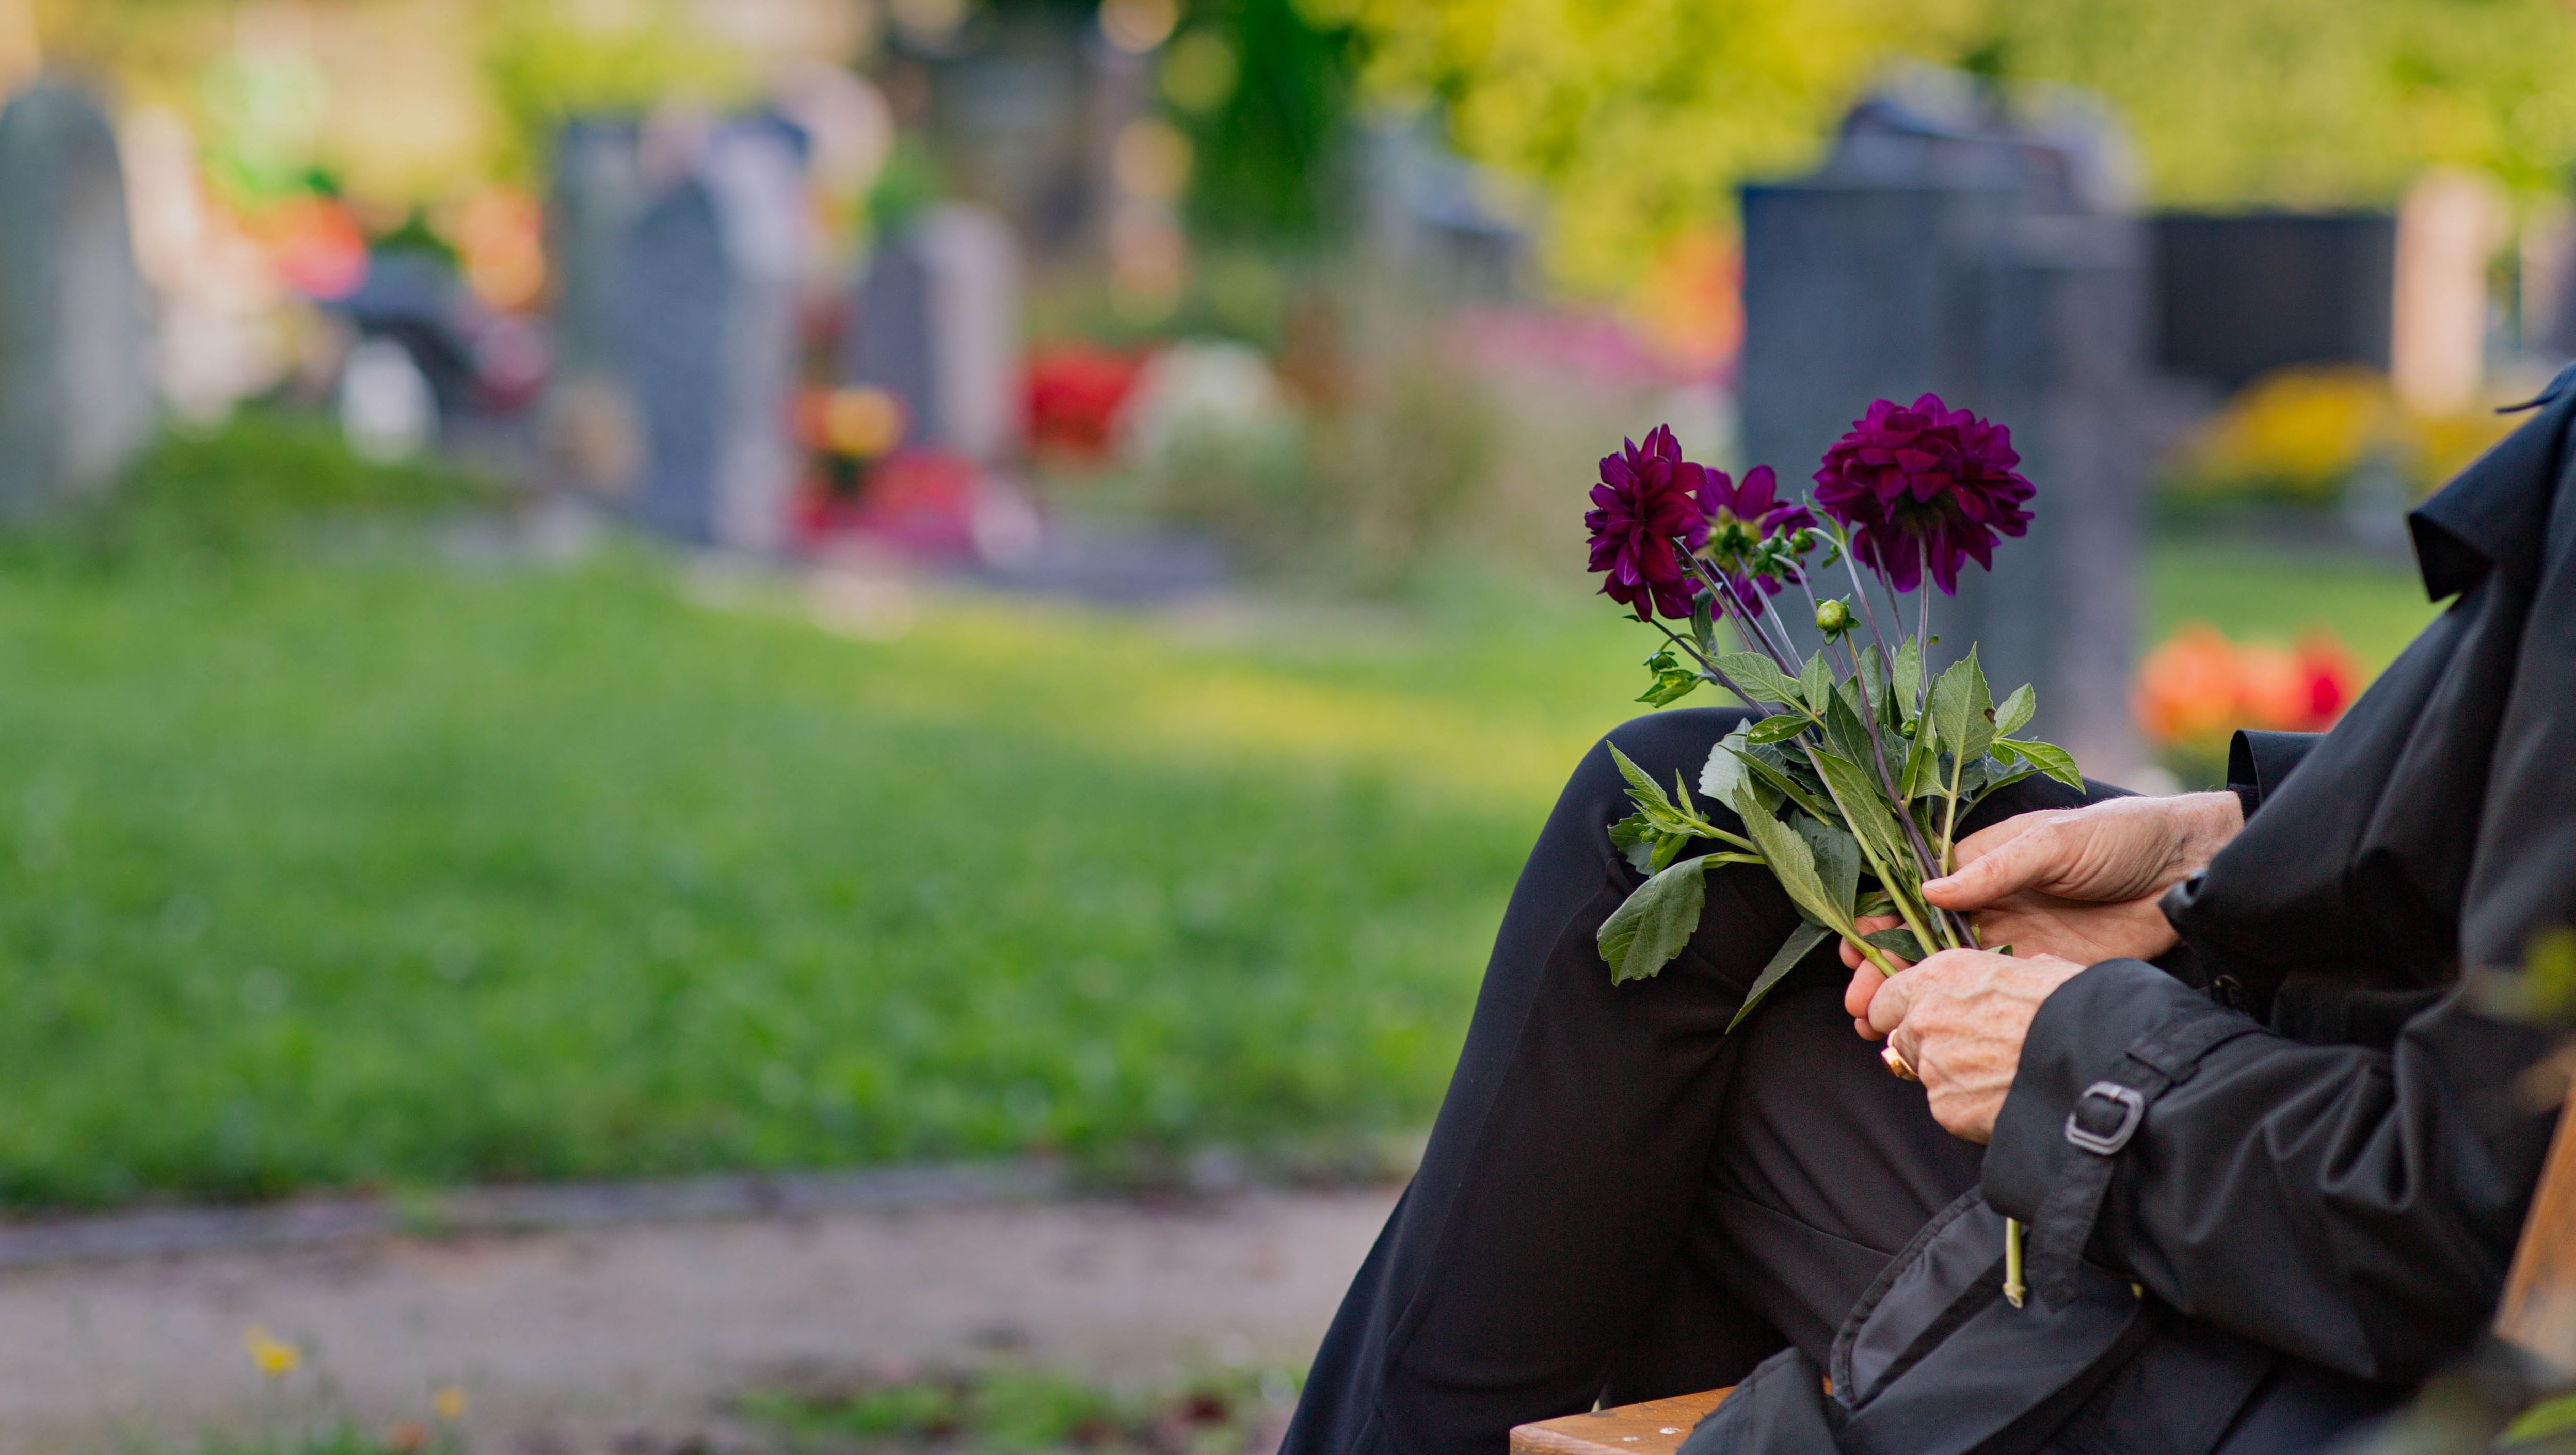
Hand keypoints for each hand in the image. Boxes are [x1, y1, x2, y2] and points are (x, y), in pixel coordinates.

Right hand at [1837, 792, 2239, 1035]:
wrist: (2193, 870)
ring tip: (1876, 1031)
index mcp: (1983, 863)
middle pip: (1921, 942)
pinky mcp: (2045, 974)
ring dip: (1912, 1001)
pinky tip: (1934, 1035)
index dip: (1880, 923)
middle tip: (1859, 1007)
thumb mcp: (2055, 841)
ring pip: (1948, 976)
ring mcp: (2016, 942)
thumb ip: (1994, 869)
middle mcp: (1991, 903)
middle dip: (1884, 973)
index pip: (1915, 893)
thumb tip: (1928, 890)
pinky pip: (1993, 997)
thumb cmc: (2122, 837)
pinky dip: (1960, 1016)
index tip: (1854, 953)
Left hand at [1863, 947, 2088, 1142]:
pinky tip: (2008, 1099)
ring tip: (2004, 1076)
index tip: (1908, 1019)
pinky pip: (1952, 1108)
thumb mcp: (2039, 969)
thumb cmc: (2076, 1008)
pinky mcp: (1946, 1109)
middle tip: (1970, 1052)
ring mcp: (1932, 1066)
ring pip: (1929, 1075)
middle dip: (1927, 1046)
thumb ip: (2001, 978)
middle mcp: (1925, 1018)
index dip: (1898, 1009)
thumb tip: (2009, 982)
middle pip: (1902, 1038)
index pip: (1887, 995)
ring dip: (1954, 1077)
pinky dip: (1973, 1108)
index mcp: (1941, 975)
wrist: (2095, 1062)